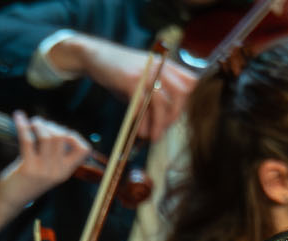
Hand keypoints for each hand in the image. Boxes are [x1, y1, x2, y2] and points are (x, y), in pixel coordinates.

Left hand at [0, 112, 90, 207]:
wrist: (8, 203)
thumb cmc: (24, 183)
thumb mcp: (45, 171)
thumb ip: (53, 155)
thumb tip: (51, 128)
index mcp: (65, 172)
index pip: (84, 150)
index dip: (74, 136)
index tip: (60, 132)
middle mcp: (57, 171)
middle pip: (62, 136)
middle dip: (51, 126)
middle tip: (39, 125)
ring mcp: (43, 170)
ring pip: (47, 136)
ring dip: (39, 124)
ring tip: (31, 123)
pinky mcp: (28, 168)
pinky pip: (27, 139)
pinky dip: (22, 125)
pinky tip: (18, 117)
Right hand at [80, 39, 195, 140]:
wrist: (96, 56)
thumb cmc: (120, 72)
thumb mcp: (141, 83)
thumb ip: (151, 101)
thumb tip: (157, 128)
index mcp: (166, 65)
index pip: (190, 83)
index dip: (187, 102)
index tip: (176, 117)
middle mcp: (160, 66)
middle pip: (182, 93)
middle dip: (175, 115)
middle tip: (165, 130)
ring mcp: (146, 73)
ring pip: (162, 102)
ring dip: (159, 123)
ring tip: (153, 137)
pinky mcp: (130, 80)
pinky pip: (141, 105)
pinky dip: (142, 122)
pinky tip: (140, 132)